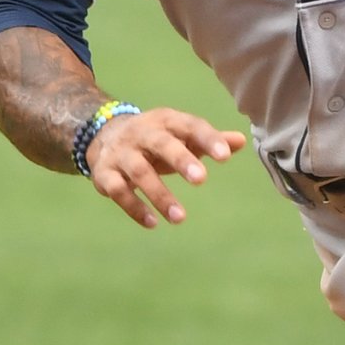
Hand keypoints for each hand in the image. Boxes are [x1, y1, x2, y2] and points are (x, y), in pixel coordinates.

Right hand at [86, 108, 246, 228]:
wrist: (104, 135)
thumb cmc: (157, 140)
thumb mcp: (180, 135)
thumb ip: (209, 140)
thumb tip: (241, 142)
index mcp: (166, 121)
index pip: (189, 126)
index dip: (207, 139)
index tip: (226, 156)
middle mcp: (142, 134)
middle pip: (161, 144)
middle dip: (181, 160)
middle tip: (201, 179)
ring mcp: (121, 153)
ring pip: (139, 171)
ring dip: (159, 194)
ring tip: (180, 218)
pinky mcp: (105, 174)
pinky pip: (118, 191)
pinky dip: (134, 207)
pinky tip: (153, 223)